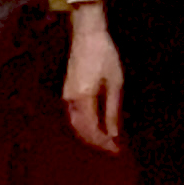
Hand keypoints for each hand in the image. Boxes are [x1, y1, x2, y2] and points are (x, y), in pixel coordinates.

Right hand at [62, 5, 124, 153]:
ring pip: (76, 125)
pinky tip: (96, 126)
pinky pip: (74, 116)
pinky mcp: (67, 92)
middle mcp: (71, 101)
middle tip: (113, 149)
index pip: (92, 130)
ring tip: (106, 141)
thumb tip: (113, 134)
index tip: (117, 150)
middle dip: (97, 143)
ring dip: (90, 136)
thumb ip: (112, 110)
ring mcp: (66, 96)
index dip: (104, 143)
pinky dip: (85, 126)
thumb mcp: (115, 82)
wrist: (87, 34)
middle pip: (81, 131)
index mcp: (83, 99)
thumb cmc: (104, 55)